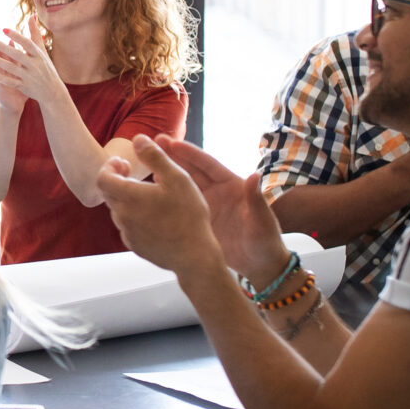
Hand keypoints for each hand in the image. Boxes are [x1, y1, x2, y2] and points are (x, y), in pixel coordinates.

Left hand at [0, 22, 66, 112]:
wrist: (52, 91)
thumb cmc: (46, 67)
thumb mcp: (42, 51)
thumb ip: (35, 34)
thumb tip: (32, 15)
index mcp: (39, 55)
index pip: (27, 44)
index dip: (16, 36)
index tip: (4, 30)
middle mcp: (35, 65)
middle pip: (17, 55)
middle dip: (3, 47)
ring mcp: (29, 77)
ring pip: (11, 68)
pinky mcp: (24, 87)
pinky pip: (10, 81)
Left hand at [96, 136, 229, 275]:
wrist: (194, 255)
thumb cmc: (188, 215)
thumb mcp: (177, 178)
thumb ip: (155, 156)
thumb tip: (137, 138)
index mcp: (129, 197)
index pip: (102, 178)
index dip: (109, 167)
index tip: (124, 162)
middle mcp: (122, 216)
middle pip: (109, 193)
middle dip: (118, 179)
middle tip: (132, 172)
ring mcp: (127, 233)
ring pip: (118, 209)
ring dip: (126, 198)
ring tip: (148, 194)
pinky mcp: (135, 246)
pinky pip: (128, 225)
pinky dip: (134, 215)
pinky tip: (154, 214)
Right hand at [146, 136, 292, 285]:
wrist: (260, 265)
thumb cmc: (266, 242)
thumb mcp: (262, 221)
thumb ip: (256, 199)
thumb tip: (255, 176)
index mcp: (232, 185)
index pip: (208, 165)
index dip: (190, 153)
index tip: (172, 143)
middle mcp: (217, 192)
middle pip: (191, 169)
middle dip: (172, 156)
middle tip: (152, 143)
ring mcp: (206, 206)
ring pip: (181, 186)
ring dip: (165, 173)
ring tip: (143, 163)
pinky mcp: (198, 221)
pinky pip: (178, 205)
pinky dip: (164, 196)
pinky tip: (147, 192)